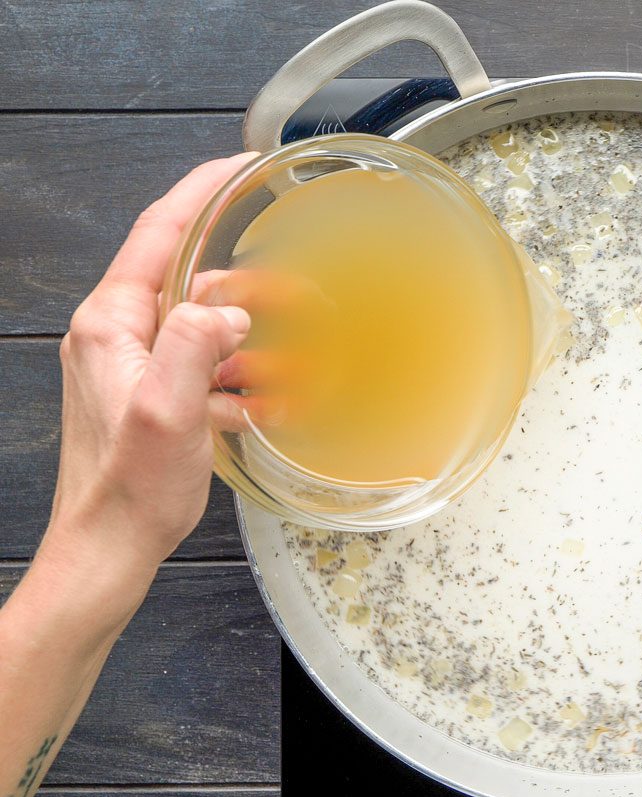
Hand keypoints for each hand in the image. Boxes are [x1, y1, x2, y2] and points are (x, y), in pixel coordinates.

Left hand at [43, 153, 256, 588]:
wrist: (108, 548)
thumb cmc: (127, 489)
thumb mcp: (167, 412)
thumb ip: (194, 345)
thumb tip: (227, 307)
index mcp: (112, 323)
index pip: (158, 233)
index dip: (202, 192)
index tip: (241, 166)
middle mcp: (119, 334)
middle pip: (189, 280)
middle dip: (245, 286)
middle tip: (297, 295)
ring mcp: (137, 364)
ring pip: (204, 326)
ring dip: (248, 340)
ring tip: (291, 354)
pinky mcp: (154, 394)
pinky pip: (206, 366)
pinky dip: (239, 377)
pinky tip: (265, 402)